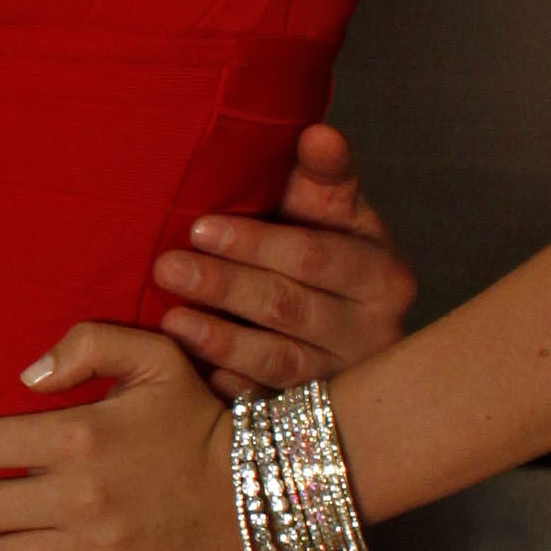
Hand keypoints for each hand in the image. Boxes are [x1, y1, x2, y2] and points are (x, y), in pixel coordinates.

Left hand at [153, 118, 414, 395]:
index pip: (315, 256)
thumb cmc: (329, 251)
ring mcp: (342, 380)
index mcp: (383, 276)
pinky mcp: (310, 416)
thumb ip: (326, 174)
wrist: (344, 322)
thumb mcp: (335, 211)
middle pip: (290, 307)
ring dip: (220, 340)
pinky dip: (225, 390)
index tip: (199, 226)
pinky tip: (187, 375)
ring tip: (171, 319)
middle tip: (168, 267)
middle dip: (225, 286)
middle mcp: (372, 333)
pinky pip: (264, 408)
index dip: (256, 242)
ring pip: (277, 362)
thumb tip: (318, 134)